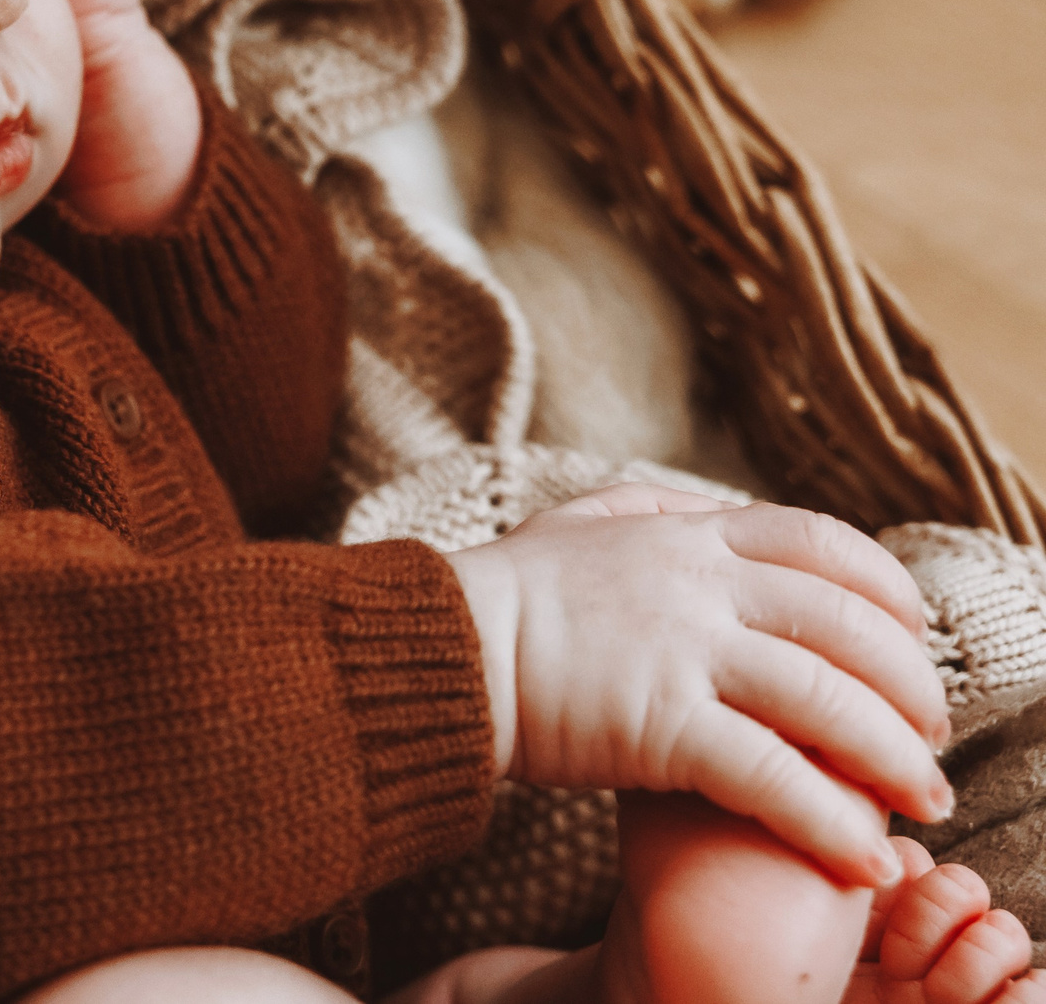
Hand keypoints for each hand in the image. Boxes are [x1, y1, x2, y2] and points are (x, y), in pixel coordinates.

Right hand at [444, 482, 953, 888]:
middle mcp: (700, 583)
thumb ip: (652, 515)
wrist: (439, 652)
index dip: (890, 591)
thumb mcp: (582, 524)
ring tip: (921, 805)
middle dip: (912, 688)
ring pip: (832, 702)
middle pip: (851, 628)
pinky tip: (856, 854)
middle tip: (929, 737)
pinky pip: (775, 776)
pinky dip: (830, 821)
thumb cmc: (503, 596)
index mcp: (688, 535)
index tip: (912, 636)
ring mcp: (685, 652)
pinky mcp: (663, 725)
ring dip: (895, 760)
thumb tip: (702, 513)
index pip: (826, 544)